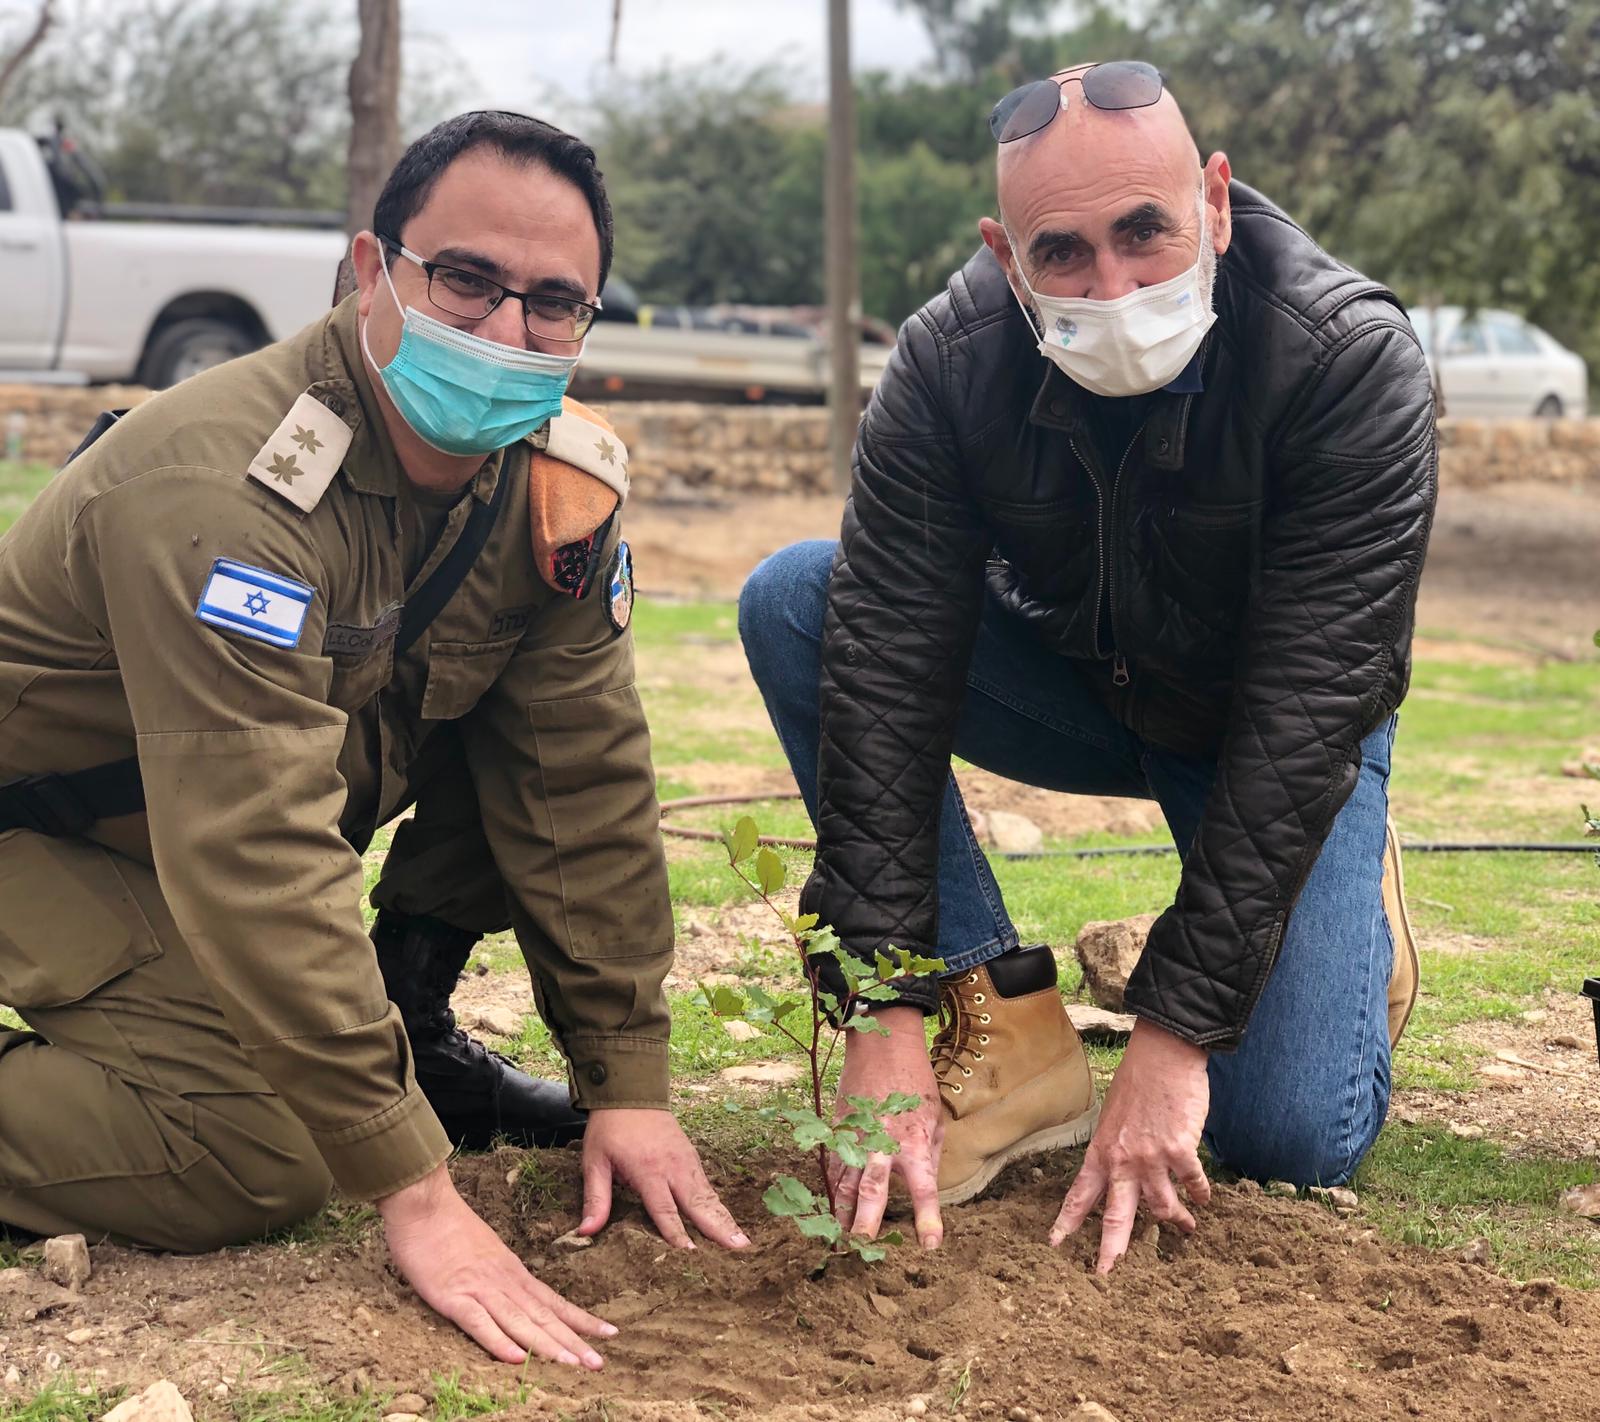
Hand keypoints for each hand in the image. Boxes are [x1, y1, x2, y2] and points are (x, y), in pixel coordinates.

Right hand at [380, 1163, 614, 1367]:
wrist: (424, 1204)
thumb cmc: (449, 1227)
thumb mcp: (487, 1252)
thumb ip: (502, 1275)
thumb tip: (519, 1296)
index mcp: (513, 1272)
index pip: (554, 1301)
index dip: (580, 1320)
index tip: (608, 1334)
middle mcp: (504, 1281)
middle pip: (543, 1316)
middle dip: (573, 1341)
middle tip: (599, 1363)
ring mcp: (479, 1288)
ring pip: (520, 1321)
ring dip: (546, 1345)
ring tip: (573, 1364)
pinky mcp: (452, 1295)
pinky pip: (477, 1322)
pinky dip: (497, 1340)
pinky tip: (516, 1359)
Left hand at [578, 1107, 749, 1249]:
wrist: (631, 1092)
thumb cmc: (610, 1128)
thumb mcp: (594, 1161)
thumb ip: (595, 1197)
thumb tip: (585, 1231)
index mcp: (648, 1171)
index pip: (664, 1210)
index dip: (677, 1234)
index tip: (692, 1255)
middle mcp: (673, 1167)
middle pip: (699, 1204)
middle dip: (719, 1229)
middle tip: (739, 1251)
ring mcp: (686, 1161)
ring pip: (709, 1196)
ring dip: (726, 1220)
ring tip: (743, 1243)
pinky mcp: (691, 1156)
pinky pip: (707, 1185)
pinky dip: (719, 1204)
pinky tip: (729, 1221)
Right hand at [827, 1007, 943, 1249]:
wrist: (882, 1047)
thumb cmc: (915, 1081)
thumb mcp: (935, 1117)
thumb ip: (930, 1154)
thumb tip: (925, 1185)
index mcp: (914, 1142)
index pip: (924, 1189)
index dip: (927, 1219)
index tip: (930, 1246)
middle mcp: (883, 1144)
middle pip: (872, 1189)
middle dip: (866, 1221)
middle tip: (861, 1247)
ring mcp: (857, 1137)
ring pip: (845, 1181)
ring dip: (842, 1211)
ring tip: (839, 1240)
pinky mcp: (839, 1131)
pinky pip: (834, 1166)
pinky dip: (833, 1189)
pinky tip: (831, 1208)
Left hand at [1050, 1019, 1211, 1271]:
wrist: (1163, 1056)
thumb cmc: (1137, 1082)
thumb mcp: (1113, 1117)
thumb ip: (1115, 1149)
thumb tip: (1123, 1171)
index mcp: (1101, 1152)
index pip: (1079, 1194)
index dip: (1067, 1222)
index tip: (1055, 1244)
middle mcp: (1122, 1161)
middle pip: (1115, 1216)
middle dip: (1111, 1249)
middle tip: (1105, 1272)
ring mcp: (1151, 1158)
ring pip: (1161, 1207)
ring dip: (1176, 1221)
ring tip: (1187, 1229)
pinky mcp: (1180, 1151)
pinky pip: (1193, 1185)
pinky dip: (1200, 1194)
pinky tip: (1205, 1198)